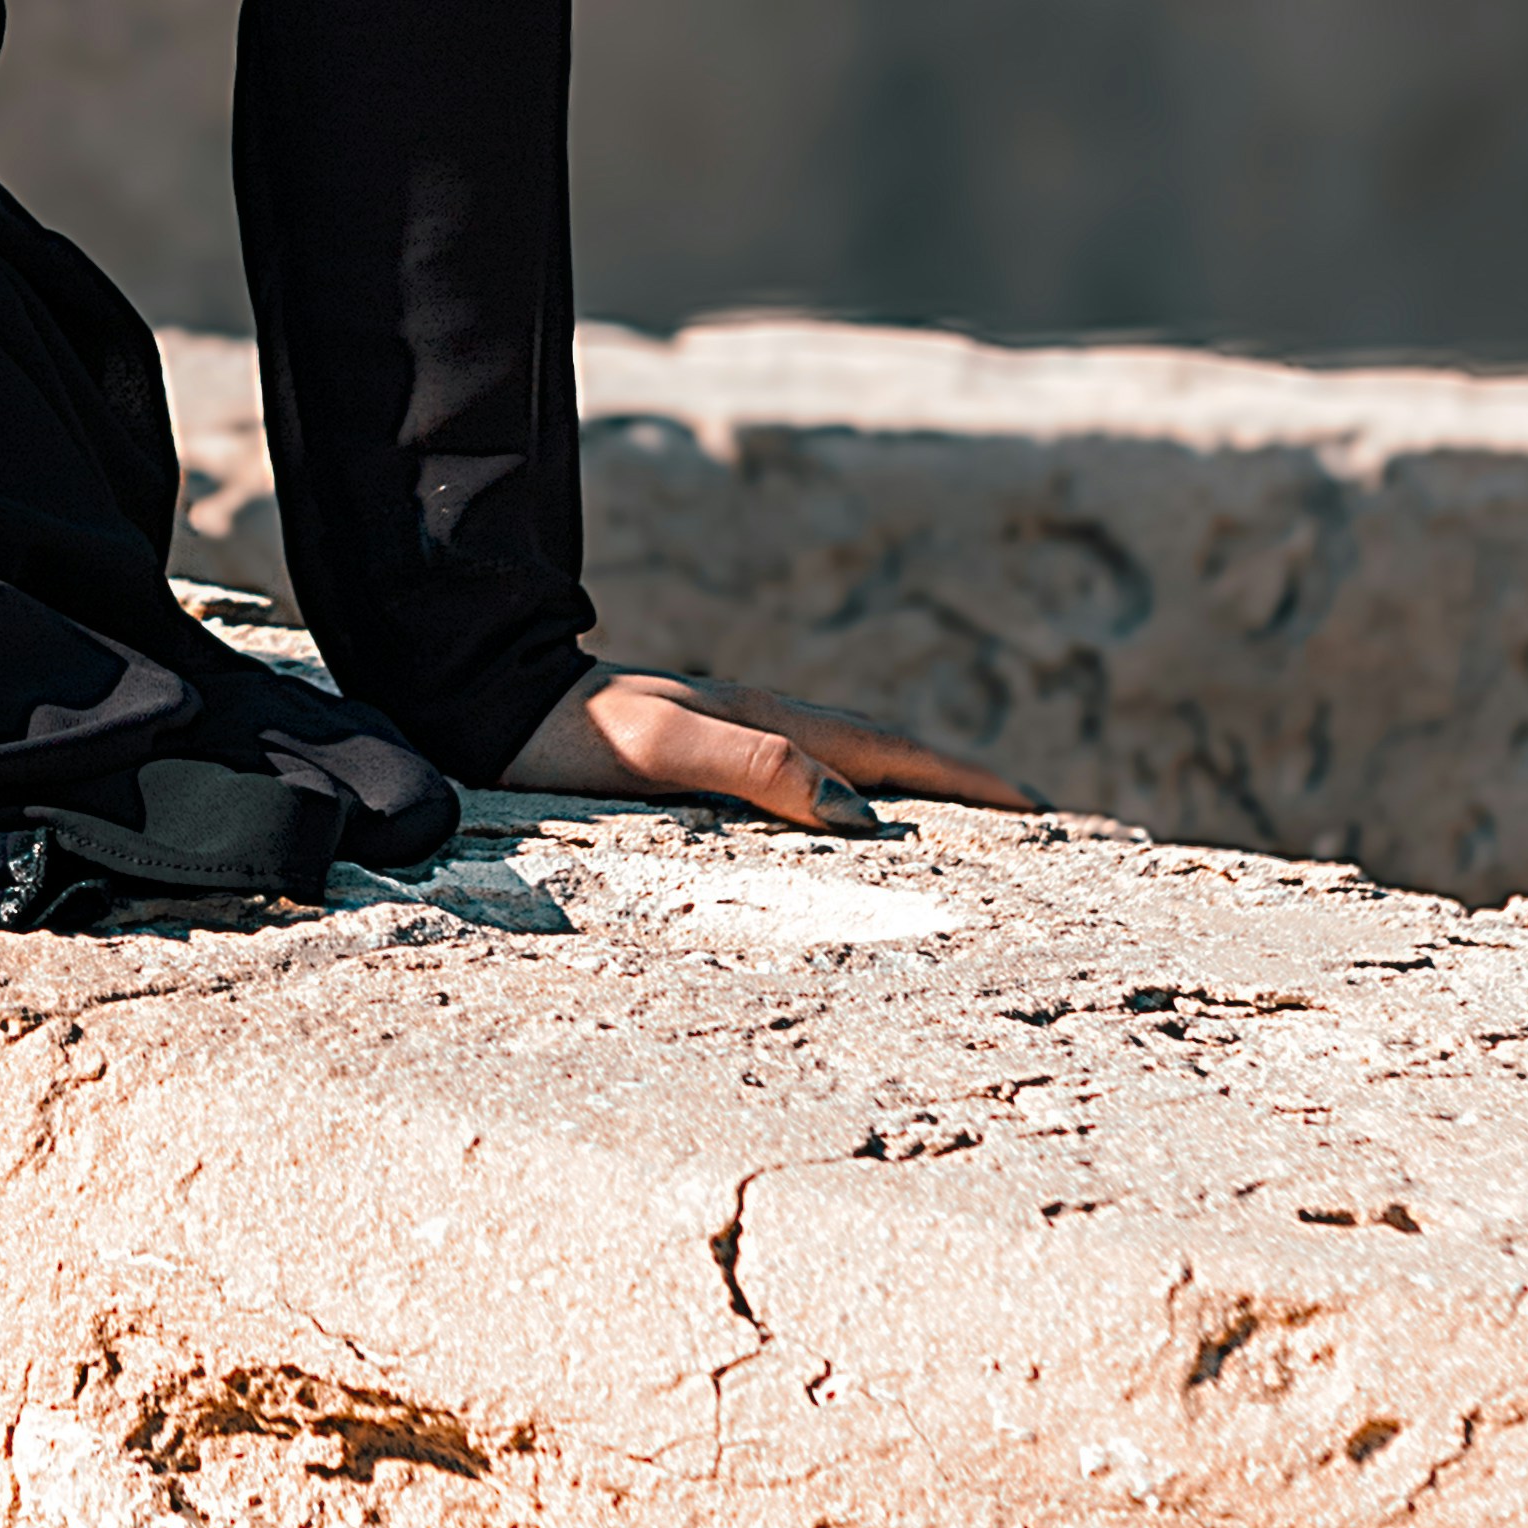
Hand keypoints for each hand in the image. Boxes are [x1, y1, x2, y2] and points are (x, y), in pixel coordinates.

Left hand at [504, 668, 1046, 829]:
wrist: (486, 704)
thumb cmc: (564, 740)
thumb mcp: (658, 750)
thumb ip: (755, 768)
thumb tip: (859, 814)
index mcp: (764, 720)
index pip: (891, 752)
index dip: (967, 780)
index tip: (1040, 808)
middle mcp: (757, 719)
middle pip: (884, 751)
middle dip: (960, 781)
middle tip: (1031, 817)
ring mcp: (730, 733)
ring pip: (845, 760)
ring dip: (909, 786)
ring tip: (960, 823)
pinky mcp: (698, 753)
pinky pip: (801, 775)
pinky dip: (849, 794)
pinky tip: (843, 822)